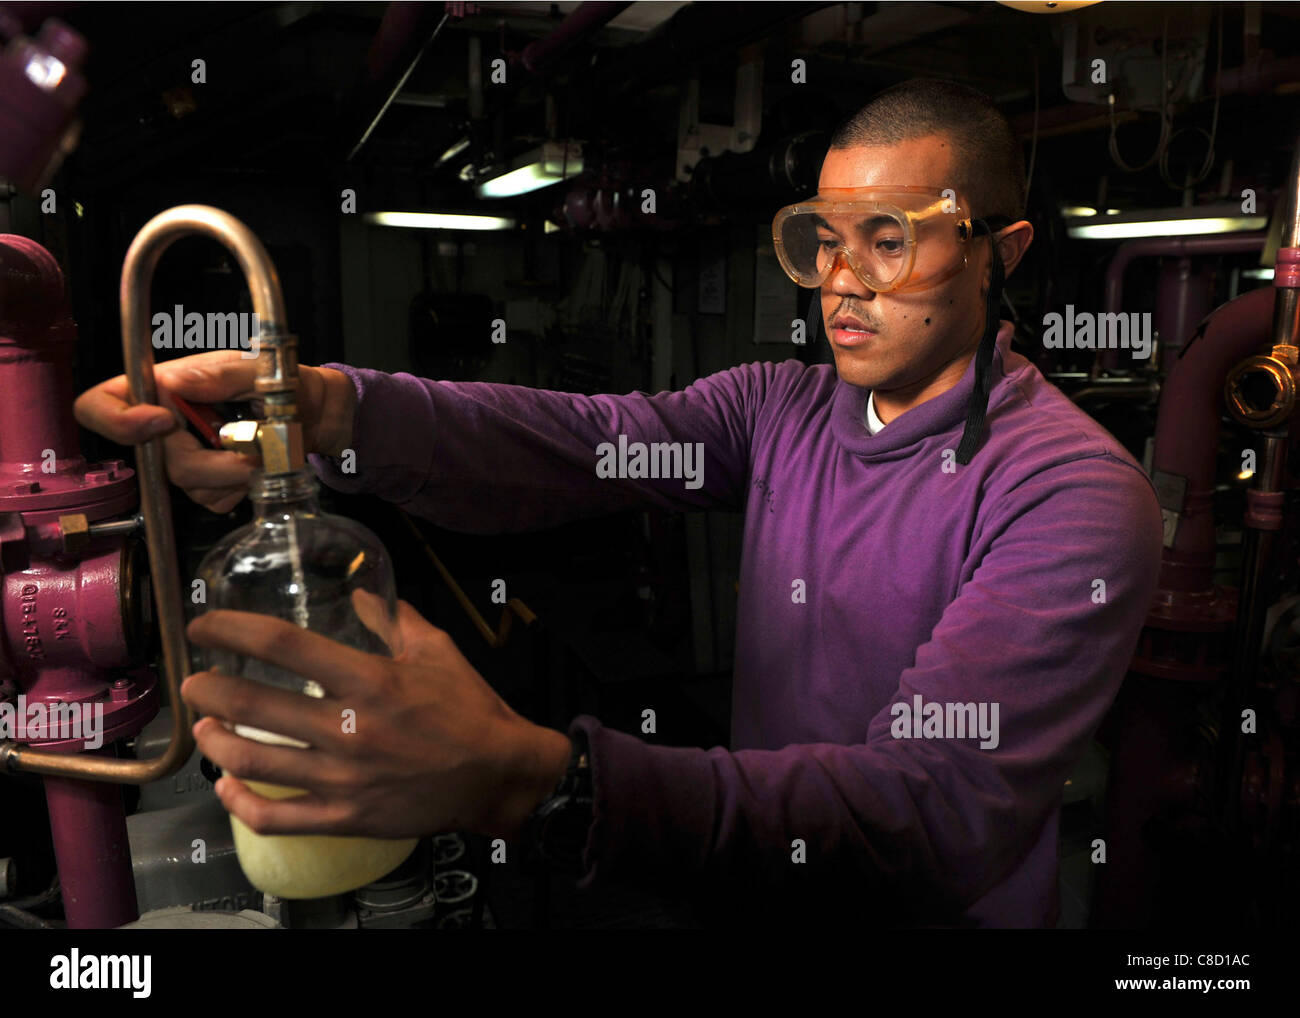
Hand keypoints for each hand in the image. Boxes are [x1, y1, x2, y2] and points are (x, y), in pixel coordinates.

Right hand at [73, 350, 356, 513]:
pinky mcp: (208, 483)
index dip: (118, 420)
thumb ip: (218, 375)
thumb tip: (174, 383)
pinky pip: (212, 499)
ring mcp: (184, 456)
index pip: (99, 404)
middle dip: (208, 462)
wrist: (316, 412)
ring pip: (187, 484)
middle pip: (154, 459)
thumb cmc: (283, 381)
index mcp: (163, 386)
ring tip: (265, 451)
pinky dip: (241, 486)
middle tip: (251, 451)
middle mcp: (166, 424)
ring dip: (233, 475)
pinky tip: (259, 465)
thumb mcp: (258, 368)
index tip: (164, 422)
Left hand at [180, 597, 571, 839]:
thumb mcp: (437, 650)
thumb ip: (393, 620)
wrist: (498, 775)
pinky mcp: (345, 816)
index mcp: (370, 679)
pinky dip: (240, 803)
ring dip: (214, 741)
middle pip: (253, 703)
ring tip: (204, 727)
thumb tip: (360, 594)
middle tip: (192, 682)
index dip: (232, 629)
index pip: (284, 645)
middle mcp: (349, 727)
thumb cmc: (470, 710)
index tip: (204, 627)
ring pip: (253, 760)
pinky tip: (227, 786)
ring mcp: (343, 777)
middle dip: (208, 689)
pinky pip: (276, 816)